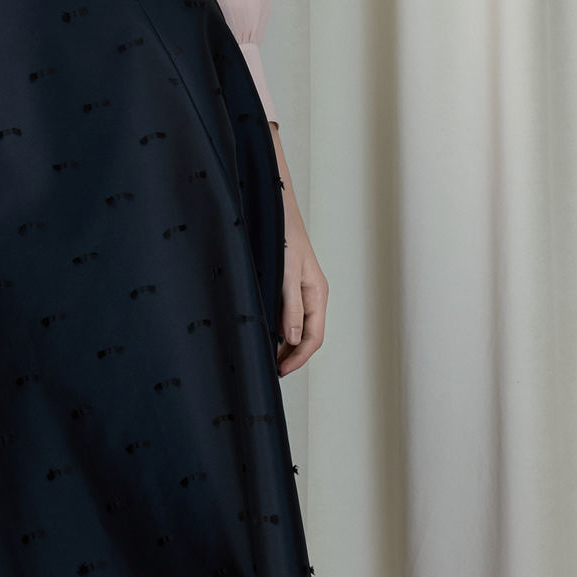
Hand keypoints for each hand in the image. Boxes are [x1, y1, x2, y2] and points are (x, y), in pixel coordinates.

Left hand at [267, 125, 327, 376]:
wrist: (273, 205)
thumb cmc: (283, 235)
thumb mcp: (286, 273)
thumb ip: (290, 306)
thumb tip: (293, 339)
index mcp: (317, 293)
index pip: (313, 337)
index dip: (297, 358)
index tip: (278, 371)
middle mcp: (310, 294)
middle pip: (305, 335)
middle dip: (289, 354)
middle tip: (268, 369)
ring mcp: (298, 288)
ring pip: (294, 325)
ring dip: (281, 342)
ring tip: (262, 354)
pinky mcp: (285, 281)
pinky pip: (284, 312)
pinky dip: (275, 326)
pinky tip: (260, 329)